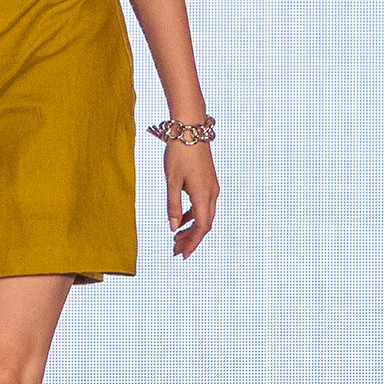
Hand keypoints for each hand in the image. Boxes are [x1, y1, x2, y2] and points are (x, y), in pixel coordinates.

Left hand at [165, 139, 218, 257]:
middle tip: (175, 251)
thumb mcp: (171, 180)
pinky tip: (180, 220)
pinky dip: (192, 216)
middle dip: (191, 239)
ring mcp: (211, 186)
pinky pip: (203, 205)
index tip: (181, 255)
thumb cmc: (179, 153)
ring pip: (204, 215)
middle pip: (204, 224)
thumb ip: (172, 205)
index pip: (201, 227)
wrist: (190, 128)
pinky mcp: (208, 181)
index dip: (192, 243)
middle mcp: (212, 193)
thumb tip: (173, 228)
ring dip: (191, 228)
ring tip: (176, 239)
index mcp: (203, 194)